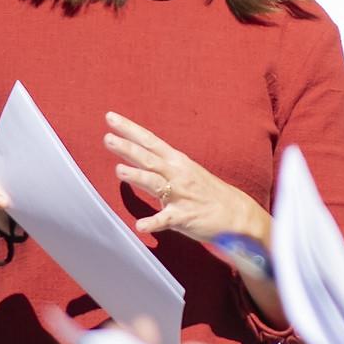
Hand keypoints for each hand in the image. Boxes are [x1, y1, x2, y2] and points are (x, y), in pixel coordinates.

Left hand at [105, 112, 269, 243]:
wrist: (236, 213)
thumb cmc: (207, 192)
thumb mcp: (185, 171)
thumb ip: (161, 166)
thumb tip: (136, 158)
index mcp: (177, 161)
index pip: (150, 141)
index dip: (130, 129)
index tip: (111, 118)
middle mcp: (178, 174)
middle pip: (149, 158)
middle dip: (128, 148)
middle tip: (107, 138)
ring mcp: (181, 195)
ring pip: (156, 183)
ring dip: (137, 177)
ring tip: (119, 170)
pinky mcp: (184, 217)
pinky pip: (166, 220)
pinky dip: (153, 222)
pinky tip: (140, 225)